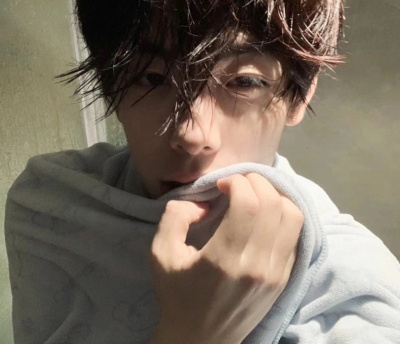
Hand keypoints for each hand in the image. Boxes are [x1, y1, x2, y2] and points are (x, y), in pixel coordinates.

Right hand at [149, 173, 303, 343]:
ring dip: (276, 196)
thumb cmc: (177, 295)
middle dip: (257, 182)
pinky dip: (284, 215)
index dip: (238, 182)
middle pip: (274, 205)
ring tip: (255, 195)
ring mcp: (276, 273)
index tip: (223, 184)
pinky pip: (295, 235)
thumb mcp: (160, 254)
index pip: (249, 204)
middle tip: (239, 183)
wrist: (201, 340)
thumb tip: (205, 202)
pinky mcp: (284, 278)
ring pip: (293, 217)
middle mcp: (258, 265)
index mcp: (225, 259)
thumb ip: (175, 216)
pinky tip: (266, 214)